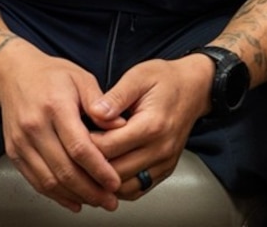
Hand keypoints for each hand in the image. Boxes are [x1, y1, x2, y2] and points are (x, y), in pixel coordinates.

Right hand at [0, 39, 123, 212]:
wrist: (13, 73)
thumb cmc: (52, 74)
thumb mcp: (82, 78)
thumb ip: (101, 104)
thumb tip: (122, 127)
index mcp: (55, 107)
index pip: (79, 147)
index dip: (98, 169)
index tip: (114, 182)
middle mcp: (34, 126)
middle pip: (63, 169)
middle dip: (89, 190)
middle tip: (109, 200)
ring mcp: (20, 142)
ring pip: (48, 180)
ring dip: (74, 196)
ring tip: (95, 202)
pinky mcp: (13, 151)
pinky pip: (35, 180)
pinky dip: (54, 194)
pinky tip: (72, 200)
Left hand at [84, 54, 214, 199]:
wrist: (195, 87)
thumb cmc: (166, 79)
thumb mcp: (139, 76)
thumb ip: (116, 96)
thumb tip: (95, 112)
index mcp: (152, 125)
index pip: (107, 147)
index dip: (83, 145)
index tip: (71, 136)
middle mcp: (160, 148)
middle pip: (113, 172)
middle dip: (88, 166)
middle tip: (72, 154)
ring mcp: (165, 162)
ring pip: (123, 187)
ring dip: (102, 181)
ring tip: (85, 166)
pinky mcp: (165, 169)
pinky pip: (137, 189)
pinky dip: (117, 187)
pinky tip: (105, 174)